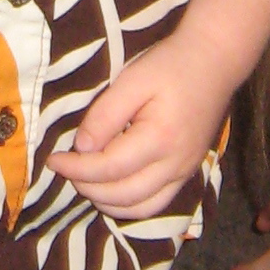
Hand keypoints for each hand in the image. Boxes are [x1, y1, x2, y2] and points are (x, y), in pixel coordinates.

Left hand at [46, 34, 231, 220]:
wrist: (215, 61)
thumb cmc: (171, 65)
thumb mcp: (132, 80)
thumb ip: (105, 115)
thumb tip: (81, 148)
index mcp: (160, 139)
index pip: (108, 168)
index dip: (76, 169)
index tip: (54, 160)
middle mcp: (175, 164)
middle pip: (123, 195)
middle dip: (87, 187)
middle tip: (67, 169)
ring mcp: (185, 172)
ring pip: (140, 208)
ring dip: (107, 202)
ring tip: (85, 181)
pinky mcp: (188, 173)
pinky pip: (156, 203)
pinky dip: (129, 204)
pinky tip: (111, 188)